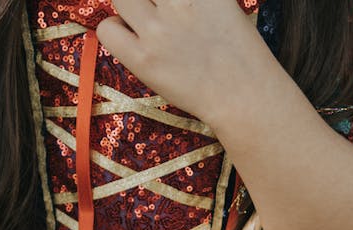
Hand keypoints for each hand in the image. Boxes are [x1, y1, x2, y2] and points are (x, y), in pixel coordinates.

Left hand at [96, 0, 281, 123]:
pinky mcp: (143, 59)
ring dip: (128, 5)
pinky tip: (131, 37)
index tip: (162, 1)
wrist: (245, 96)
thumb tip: (164, 1)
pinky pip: (107, 29)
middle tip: (152, 7)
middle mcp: (178, 2)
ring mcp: (159, 30)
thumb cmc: (240, 53)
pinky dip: (114, 28)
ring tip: (140, 17)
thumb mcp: (224, 5)